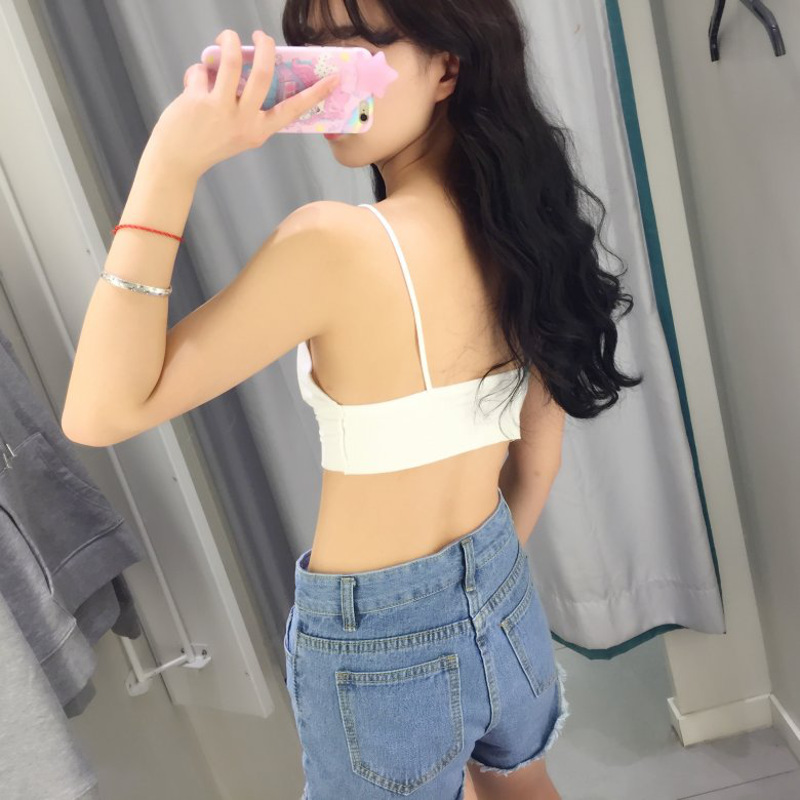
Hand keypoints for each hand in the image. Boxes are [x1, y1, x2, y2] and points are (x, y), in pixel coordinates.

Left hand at [147, 29, 339, 179]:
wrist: (178, 160)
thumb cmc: (208, 143)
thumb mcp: (239, 132)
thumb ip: (247, 106)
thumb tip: (248, 68)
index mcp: (259, 130)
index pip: (294, 109)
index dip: (315, 93)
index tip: (333, 78)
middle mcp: (245, 120)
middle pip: (265, 73)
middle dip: (265, 45)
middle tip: (261, 35)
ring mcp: (222, 110)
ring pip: (232, 61)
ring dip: (230, 41)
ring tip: (227, 38)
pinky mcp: (199, 100)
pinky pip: (201, 71)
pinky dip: (197, 71)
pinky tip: (193, 83)